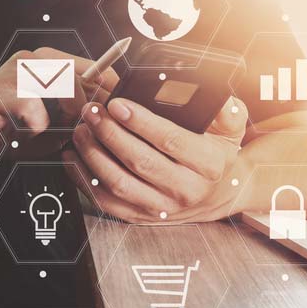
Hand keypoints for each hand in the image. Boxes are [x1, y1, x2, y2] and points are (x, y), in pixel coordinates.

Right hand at [0, 48, 106, 163]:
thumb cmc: (5, 128)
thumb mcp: (49, 122)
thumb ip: (75, 117)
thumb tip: (105, 118)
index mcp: (48, 62)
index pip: (94, 68)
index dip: (108, 92)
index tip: (111, 112)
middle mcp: (33, 59)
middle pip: (84, 76)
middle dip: (88, 108)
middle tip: (77, 128)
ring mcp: (15, 71)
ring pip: (65, 85)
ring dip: (66, 115)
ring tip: (52, 129)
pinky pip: (34, 107)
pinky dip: (36, 126)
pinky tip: (25, 130)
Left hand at [64, 95, 248, 222]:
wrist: (222, 194)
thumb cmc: (219, 155)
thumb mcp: (231, 129)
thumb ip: (223, 108)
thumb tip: (205, 90)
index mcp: (209, 164)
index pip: (170, 141)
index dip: (141, 122)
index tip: (118, 104)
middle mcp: (186, 190)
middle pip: (139, 161)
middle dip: (109, 133)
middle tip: (92, 111)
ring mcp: (163, 208)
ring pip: (119, 183)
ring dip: (94, 155)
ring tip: (82, 130)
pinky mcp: (143, 217)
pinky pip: (107, 202)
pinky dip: (85, 180)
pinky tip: (75, 158)